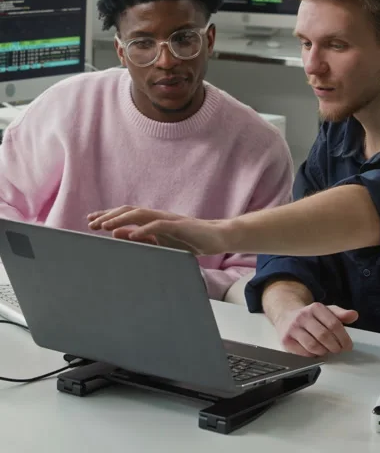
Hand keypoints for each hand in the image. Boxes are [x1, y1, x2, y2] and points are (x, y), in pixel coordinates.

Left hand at [87, 206, 226, 254]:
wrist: (217, 237)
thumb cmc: (189, 240)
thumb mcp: (161, 242)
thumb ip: (140, 238)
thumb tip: (118, 234)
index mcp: (152, 219)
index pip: (125, 214)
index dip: (108, 216)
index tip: (90, 221)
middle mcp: (157, 215)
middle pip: (128, 211)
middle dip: (109, 216)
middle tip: (91, 223)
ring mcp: (168, 219)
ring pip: (140, 214)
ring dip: (121, 219)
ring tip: (105, 226)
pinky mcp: (179, 226)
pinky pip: (158, 226)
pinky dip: (144, 229)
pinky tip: (132, 234)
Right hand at [274, 302, 358, 356]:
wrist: (285, 316)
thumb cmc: (309, 317)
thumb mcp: (325, 311)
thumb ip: (340, 314)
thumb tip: (354, 315)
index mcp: (315, 307)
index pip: (334, 324)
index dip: (344, 338)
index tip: (348, 346)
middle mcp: (302, 316)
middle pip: (324, 336)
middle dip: (335, 346)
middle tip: (338, 350)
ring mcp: (293, 328)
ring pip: (313, 346)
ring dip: (324, 352)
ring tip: (327, 350)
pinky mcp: (286, 340)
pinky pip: (304, 353)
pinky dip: (313, 355)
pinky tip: (316, 352)